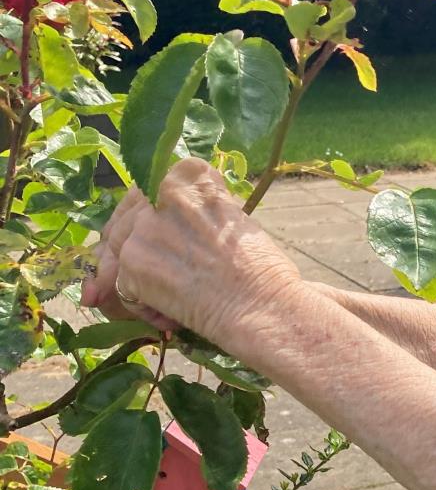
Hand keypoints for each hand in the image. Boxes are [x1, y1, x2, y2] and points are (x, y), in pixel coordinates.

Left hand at [82, 159, 301, 349]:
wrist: (263, 305)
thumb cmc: (261, 268)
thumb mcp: (230, 219)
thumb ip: (192, 214)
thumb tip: (158, 231)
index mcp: (189, 174)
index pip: (152, 189)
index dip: (156, 219)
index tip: (173, 241)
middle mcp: (160, 192)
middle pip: (128, 220)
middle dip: (137, 248)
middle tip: (163, 275)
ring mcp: (142, 228)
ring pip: (119, 252)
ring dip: (138, 278)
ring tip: (172, 299)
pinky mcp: (131, 263)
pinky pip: (121, 285)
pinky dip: (141, 304)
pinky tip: (170, 315)